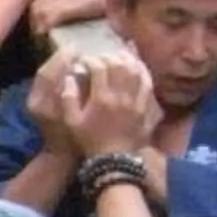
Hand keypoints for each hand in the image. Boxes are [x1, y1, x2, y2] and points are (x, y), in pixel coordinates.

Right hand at [35, 47, 159, 157]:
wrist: (114, 160)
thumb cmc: (90, 141)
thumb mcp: (72, 122)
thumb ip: (68, 98)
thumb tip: (70, 77)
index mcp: (102, 98)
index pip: (99, 68)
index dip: (91, 60)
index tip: (85, 61)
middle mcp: (121, 96)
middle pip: (119, 65)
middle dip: (109, 56)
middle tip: (102, 57)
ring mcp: (136, 101)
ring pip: (136, 71)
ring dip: (128, 60)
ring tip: (120, 56)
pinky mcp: (146, 107)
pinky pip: (148, 83)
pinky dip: (143, 72)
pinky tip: (138, 67)